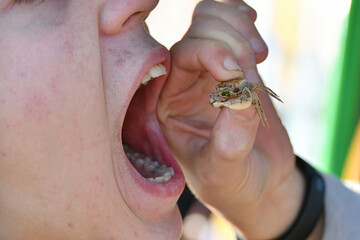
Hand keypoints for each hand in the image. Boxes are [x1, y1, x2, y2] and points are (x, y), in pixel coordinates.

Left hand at [158, 0, 305, 238]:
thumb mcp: (224, 171)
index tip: (239, 73)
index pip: (181, 57)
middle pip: (198, 31)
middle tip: (254, 76)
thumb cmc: (232, 184)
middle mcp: (184, 83)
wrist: (258, 184)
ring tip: (260, 57)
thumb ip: (230, 139)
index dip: (210, 52)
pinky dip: (244, 19)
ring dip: (239, 28)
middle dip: (232, 45)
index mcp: (169, 105)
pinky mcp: (236, 69)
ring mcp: (210, 72)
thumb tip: (242, 95)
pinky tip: (257, 37)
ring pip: (212, 20)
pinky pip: (232, 26)